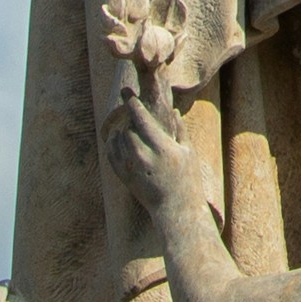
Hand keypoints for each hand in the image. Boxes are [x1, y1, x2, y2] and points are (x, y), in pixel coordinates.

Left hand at [106, 85, 206, 222]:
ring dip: (121, 131)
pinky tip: (117, 139)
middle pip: (127, 129)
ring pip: (118, 140)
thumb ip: (179, 129)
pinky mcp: (125, 178)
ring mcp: (132, 168)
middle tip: (131, 110)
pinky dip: (112, 144)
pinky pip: (112, 155)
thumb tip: (172, 110)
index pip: (141, 118)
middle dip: (129, 119)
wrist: (176, 210)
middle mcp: (144, 157)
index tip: (126, 92)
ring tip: (127, 126)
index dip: (132, 103)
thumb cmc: (188, 181)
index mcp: (162, 148)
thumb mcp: (188, 152)